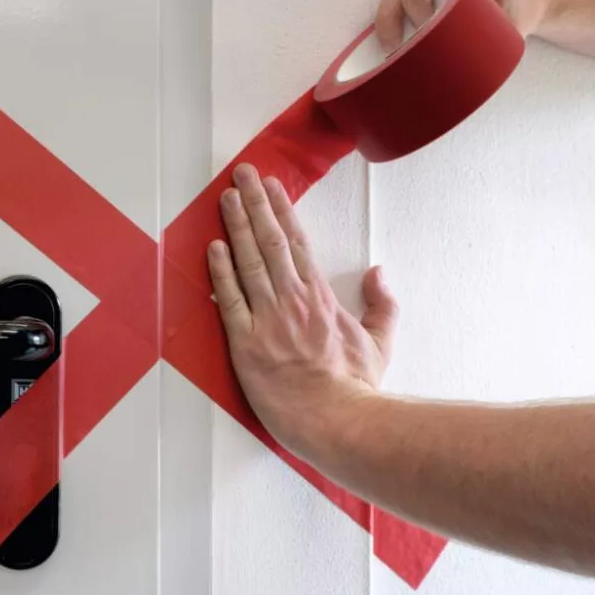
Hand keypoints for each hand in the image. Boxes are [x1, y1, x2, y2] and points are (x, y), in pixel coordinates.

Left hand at [207, 164, 397, 461]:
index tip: (271, 186)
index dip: (282, 210)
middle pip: (271, 241)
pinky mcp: (246, 343)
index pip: (298, 242)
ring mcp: (268, 320)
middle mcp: (293, 300)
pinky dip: (220, 272)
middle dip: (255, 203)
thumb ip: (382, 304)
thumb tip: (379, 273)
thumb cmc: (355, 388)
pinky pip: (230, 300)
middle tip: (242, 174)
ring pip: (248, 262)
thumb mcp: (380, 342)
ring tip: (226, 197)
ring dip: (236, 226)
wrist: (336, 421)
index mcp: (321, 298)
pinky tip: (213, 247)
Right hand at [375, 0, 547, 50]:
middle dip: (396, 13)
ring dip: (390, 10)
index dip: (418, 0)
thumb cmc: (520, 5)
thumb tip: (446, 73)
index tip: (424, 28)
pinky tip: (399, 24)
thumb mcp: (506, 24)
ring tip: (397, 40)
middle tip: (402, 45)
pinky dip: (394, 4)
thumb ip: (478, 41)